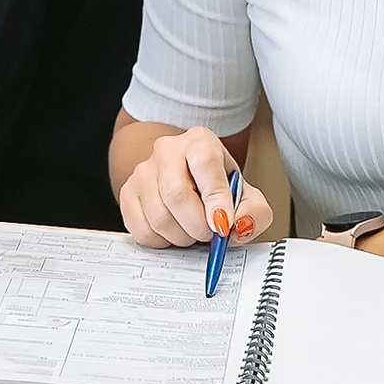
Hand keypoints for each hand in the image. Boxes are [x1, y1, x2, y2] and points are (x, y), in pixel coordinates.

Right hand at [116, 125, 272, 248]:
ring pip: (158, 216)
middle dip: (197, 226)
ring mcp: (142, 171)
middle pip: (176, 194)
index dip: (216, 198)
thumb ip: (255, 212)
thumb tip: (239, 225)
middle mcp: (167, 150)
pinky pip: (142, 230)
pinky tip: (174, 231)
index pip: (205, 163)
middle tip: (210, 235)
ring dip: (182, 237)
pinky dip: (163, 241)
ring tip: (193, 231)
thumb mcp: (247, 197)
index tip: (224, 224)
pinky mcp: (128, 194)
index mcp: (199, 141)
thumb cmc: (218, 190)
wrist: (192, 186)